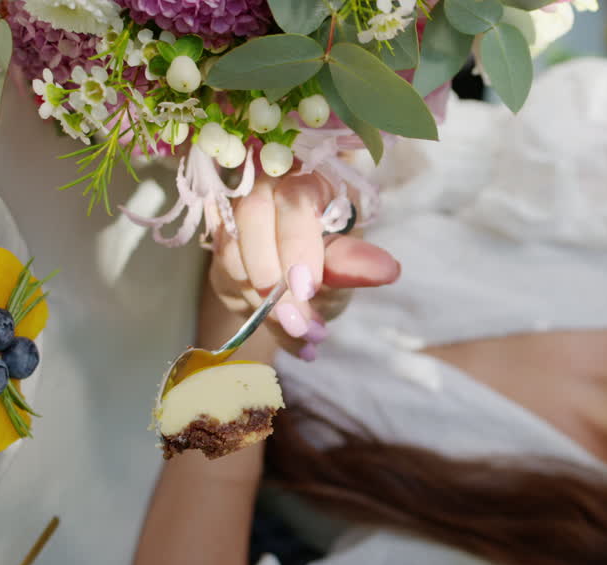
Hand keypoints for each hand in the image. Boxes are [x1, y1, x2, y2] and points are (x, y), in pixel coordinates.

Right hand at [209, 170, 399, 357]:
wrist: (304, 271)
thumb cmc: (331, 253)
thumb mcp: (347, 257)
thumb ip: (354, 261)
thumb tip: (387, 270)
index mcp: (303, 176)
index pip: (292, 200)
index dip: (296, 244)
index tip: (308, 289)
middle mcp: (261, 185)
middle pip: (250, 220)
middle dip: (273, 278)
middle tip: (301, 325)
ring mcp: (232, 216)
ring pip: (232, 255)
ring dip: (267, 305)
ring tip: (307, 337)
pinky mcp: (219, 249)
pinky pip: (227, 282)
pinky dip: (262, 321)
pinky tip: (298, 345)